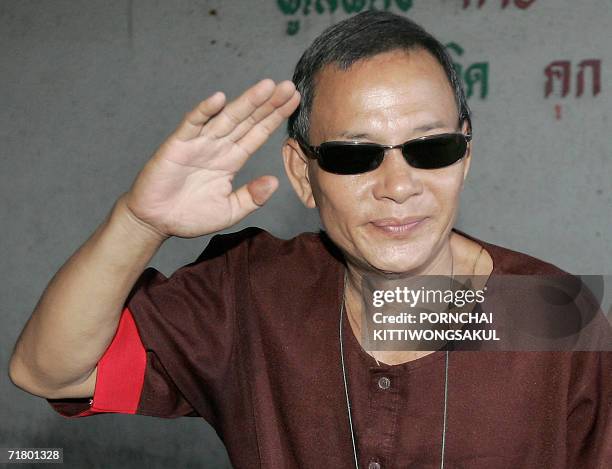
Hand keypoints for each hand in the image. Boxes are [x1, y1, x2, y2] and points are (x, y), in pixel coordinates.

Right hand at [122, 79, 299, 238]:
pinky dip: (205, 111)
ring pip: (226, 118)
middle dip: (268, 103)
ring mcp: (199, 143)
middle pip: (247, 120)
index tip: (294, 101)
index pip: (258, 133)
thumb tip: (274, 182)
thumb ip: (252, 197)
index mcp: (231, 159)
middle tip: (289, 86)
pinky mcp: (178, 145)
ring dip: (246, 101)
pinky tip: (220, 98)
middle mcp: (218, 146)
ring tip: (267, 86)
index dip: (275, 116)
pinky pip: (193, 124)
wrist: (156, 222)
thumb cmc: (190, 216)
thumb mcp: (229, 210)